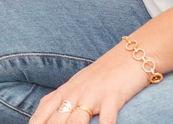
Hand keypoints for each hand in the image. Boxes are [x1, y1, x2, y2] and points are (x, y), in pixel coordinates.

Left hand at [29, 45, 150, 123]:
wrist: (130, 55)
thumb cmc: (104, 74)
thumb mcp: (79, 85)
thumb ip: (64, 100)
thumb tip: (46, 116)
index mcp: (65, 91)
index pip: (43, 113)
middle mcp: (75, 93)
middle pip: (57, 121)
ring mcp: (93, 95)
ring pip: (76, 122)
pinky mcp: (112, 97)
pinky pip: (107, 119)